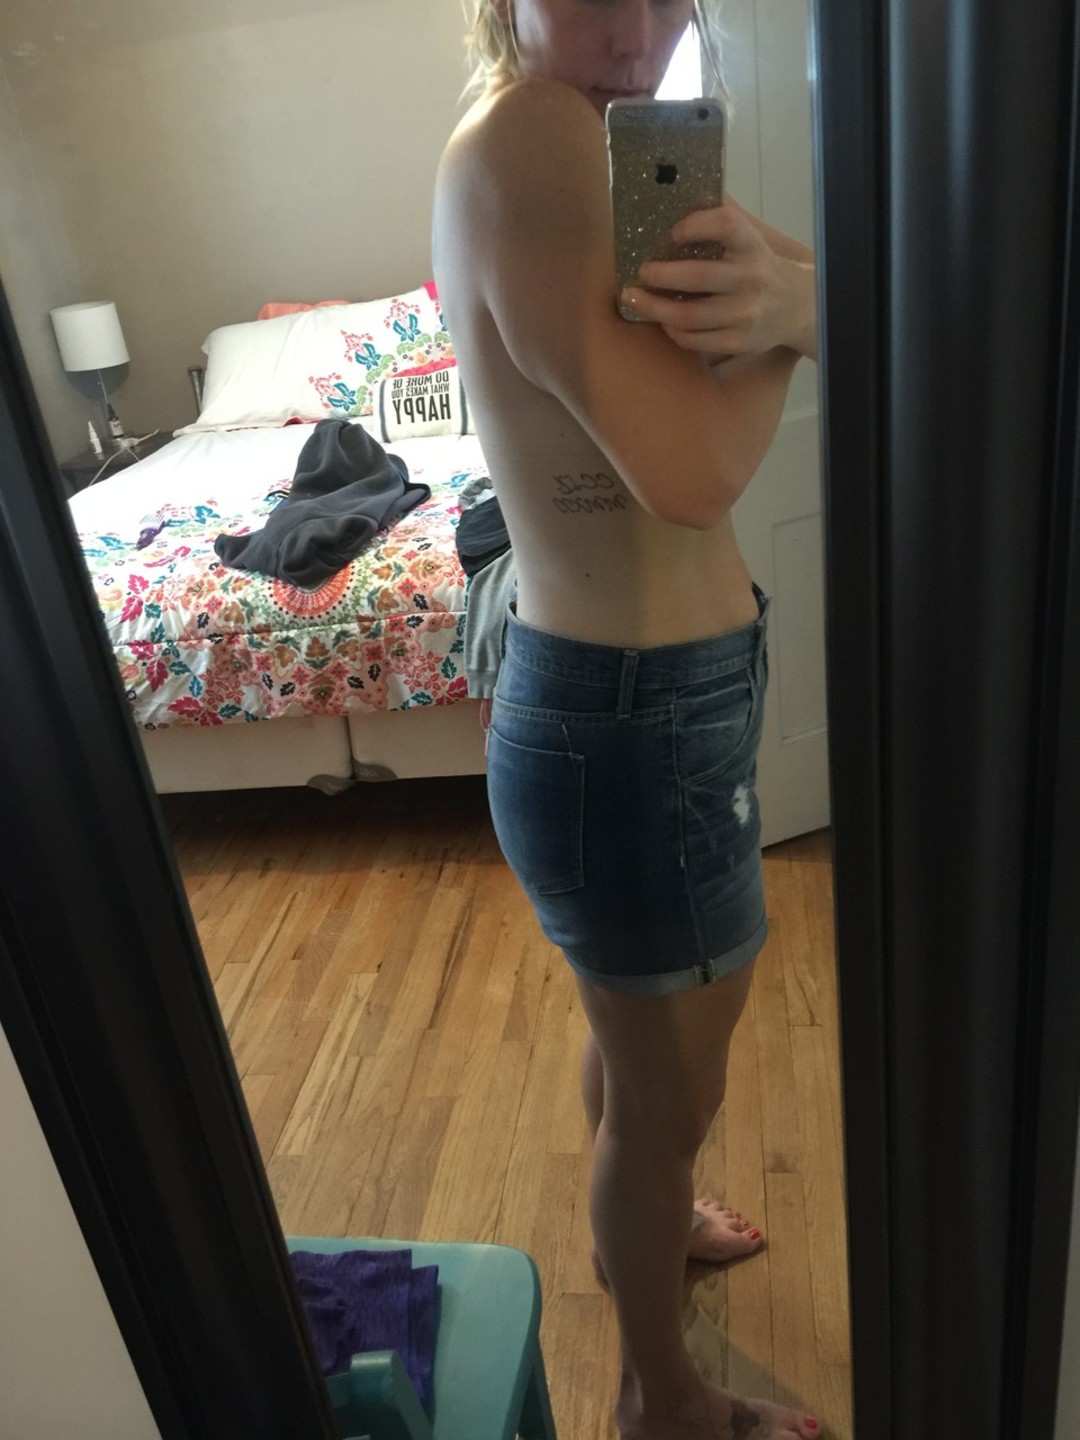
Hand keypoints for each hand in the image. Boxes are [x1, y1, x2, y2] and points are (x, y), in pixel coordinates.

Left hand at [620, 201, 816, 362]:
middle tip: (641, 271)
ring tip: (635, 298)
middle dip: (660, 275)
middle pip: (696, 277)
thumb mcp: (749, 238)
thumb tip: (677, 193)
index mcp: (751, 245)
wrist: (797, 306)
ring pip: (689, 316)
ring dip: (654, 307)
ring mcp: (744, 314)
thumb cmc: (758, 266)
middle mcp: (750, 279)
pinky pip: (695, 340)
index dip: (696, 225)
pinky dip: (672, 330)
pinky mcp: (737, 341)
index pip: (726, 225)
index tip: (672, 232)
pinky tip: (663, 320)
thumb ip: (719, 219)